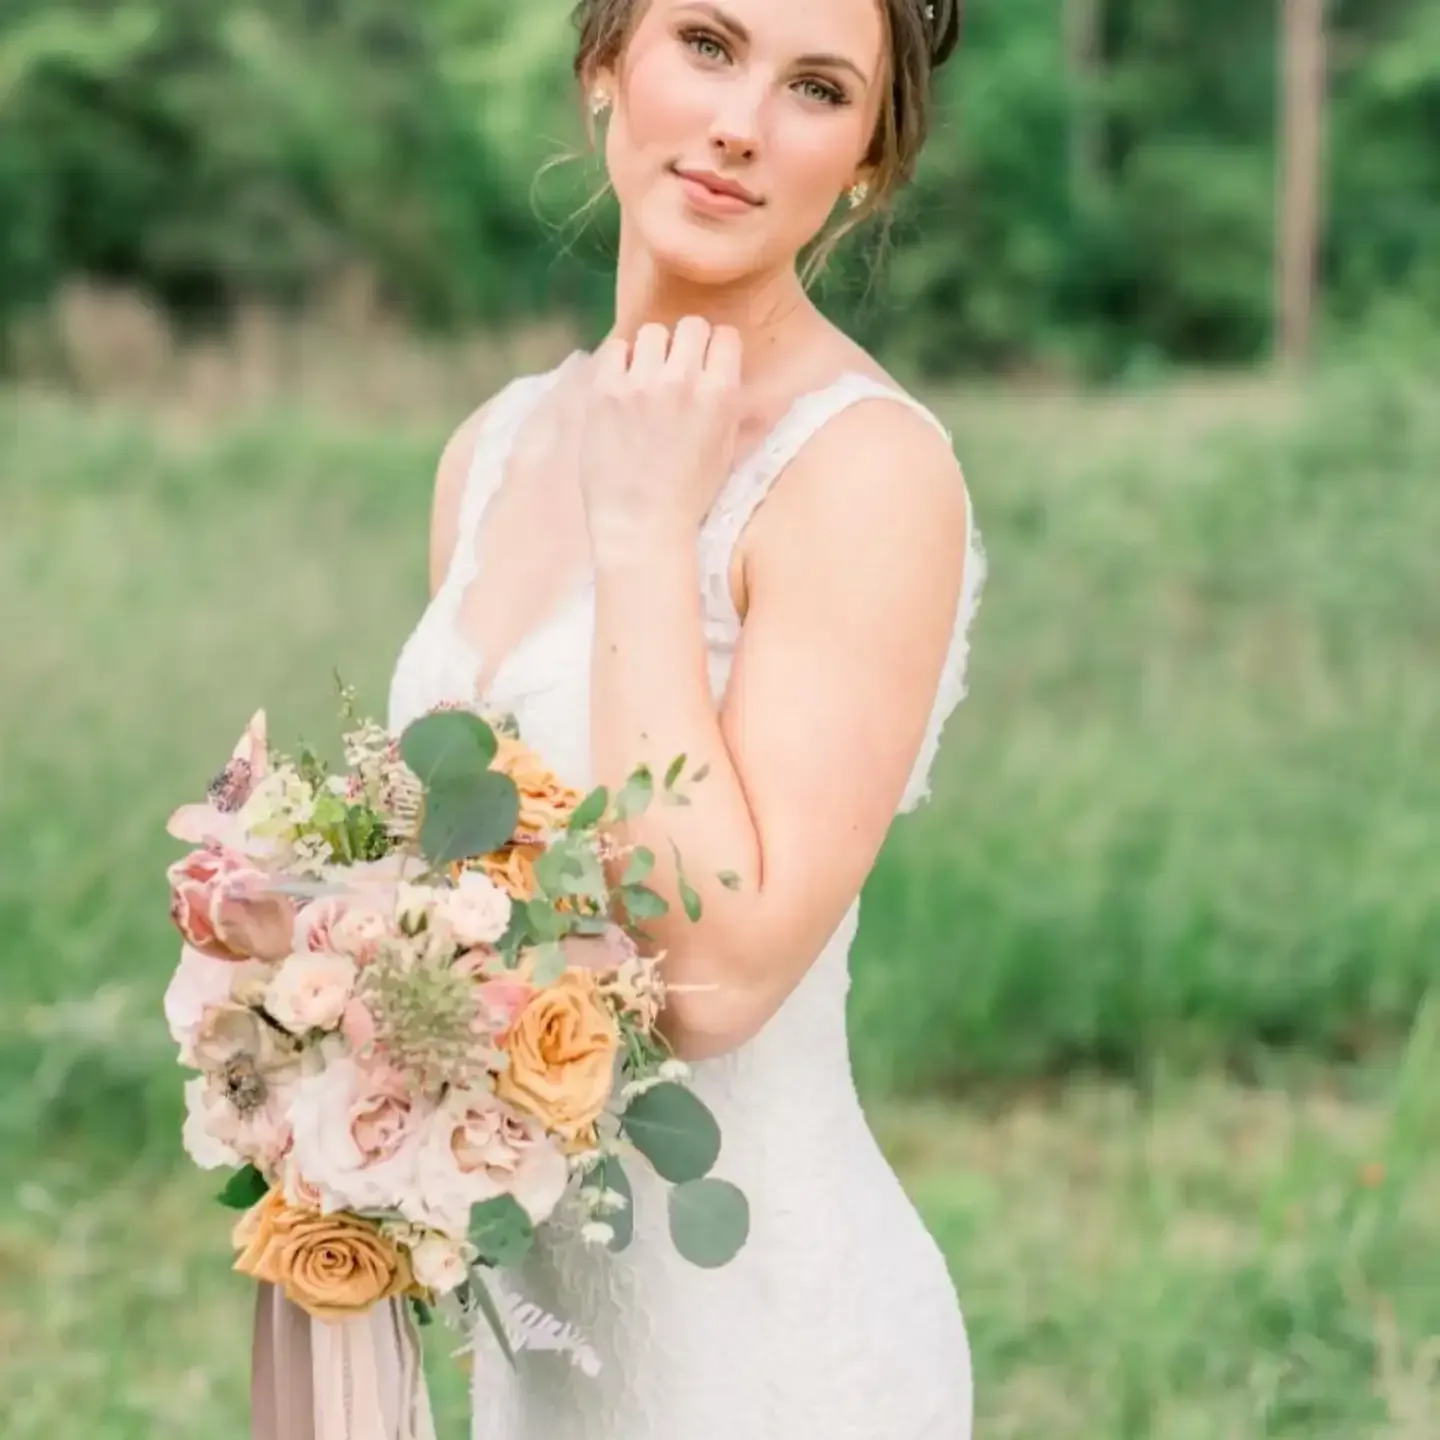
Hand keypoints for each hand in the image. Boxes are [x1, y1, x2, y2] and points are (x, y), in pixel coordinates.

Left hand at [579, 318, 741, 565]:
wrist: (641, 524)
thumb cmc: (689, 496)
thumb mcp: (726, 451)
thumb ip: (731, 408)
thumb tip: (732, 378)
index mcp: (720, 395)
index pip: (725, 336)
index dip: (716, 350)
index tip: (707, 366)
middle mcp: (682, 381)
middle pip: (690, 326)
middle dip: (686, 345)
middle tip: (676, 371)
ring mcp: (640, 384)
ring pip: (651, 333)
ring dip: (652, 352)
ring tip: (645, 379)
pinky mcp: (604, 392)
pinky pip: (614, 349)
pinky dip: (620, 363)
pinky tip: (622, 387)